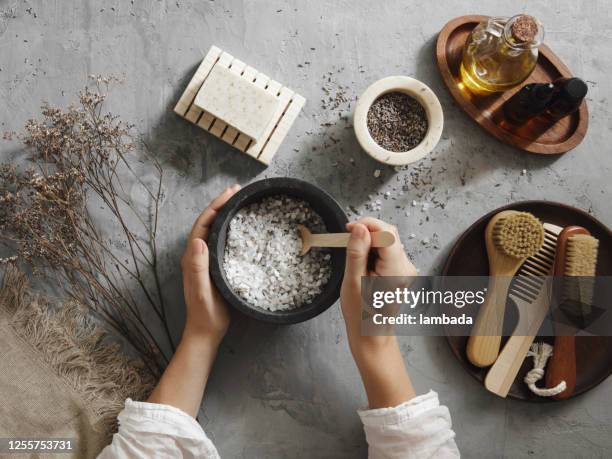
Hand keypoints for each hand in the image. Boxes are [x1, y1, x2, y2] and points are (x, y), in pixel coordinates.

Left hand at [181, 184, 240, 343]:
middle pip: (208, 222)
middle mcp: (196, 255)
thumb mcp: (201, 291)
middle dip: (221, 204)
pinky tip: (240, 228)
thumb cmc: (205, 314)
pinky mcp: (214, 267)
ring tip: (239, 202)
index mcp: (192, 257)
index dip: (216, 206)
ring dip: (225, 214)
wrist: (205, 332)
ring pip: (214, 230)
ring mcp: (205, 261)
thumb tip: (199, 241)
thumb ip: (197, 268)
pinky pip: (220, 241)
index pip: (203, 224)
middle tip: (238, 191)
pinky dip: (229, 228)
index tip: (230, 193)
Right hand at [341, 217, 416, 339]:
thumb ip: (357, 252)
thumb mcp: (353, 280)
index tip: (349, 229)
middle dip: (368, 232)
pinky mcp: (402, 270)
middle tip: (348, 241)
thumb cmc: (361, 313)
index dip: (367, 225)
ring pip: (388, 240)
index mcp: (396, 270)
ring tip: (356, 260)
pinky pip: (388, 250)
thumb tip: (360, 228)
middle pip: (389, 234)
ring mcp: (406, 268)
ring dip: (370, 242)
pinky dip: (374, 250)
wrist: (372, 333)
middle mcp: (406, 267)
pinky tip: (364, 264)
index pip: (387, 233)